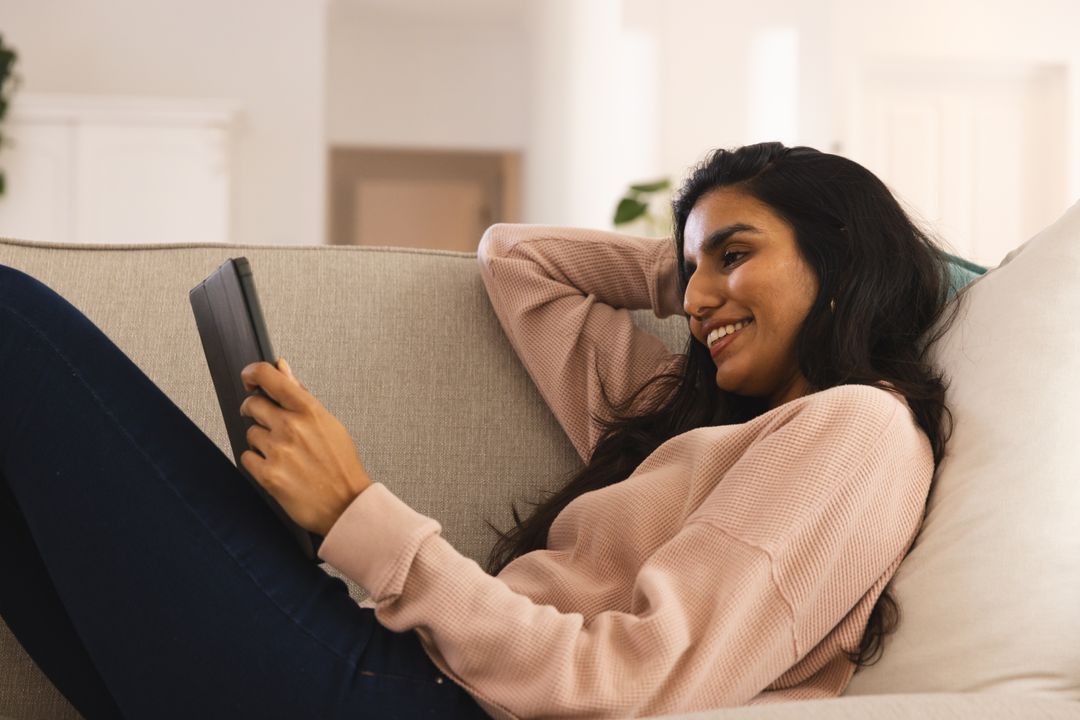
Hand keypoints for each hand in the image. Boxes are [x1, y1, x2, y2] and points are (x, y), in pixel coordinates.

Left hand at [239, 358, 372, 536]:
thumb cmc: (341, 464)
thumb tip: (282, 367)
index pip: (269, 377)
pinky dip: (256, 461)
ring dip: (260, 440)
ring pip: (250, 433)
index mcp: (308, 410)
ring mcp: (278, 451)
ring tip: (281, 452)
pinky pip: (246, 457)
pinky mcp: (268, 475)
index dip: (253, 373)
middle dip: (254, 410)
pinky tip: (276, 466)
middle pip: (252, 404)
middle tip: (264, 420)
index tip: (249, 378)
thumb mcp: (327, 422)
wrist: (347, 504)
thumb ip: (300, 394)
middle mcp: (291, 427)